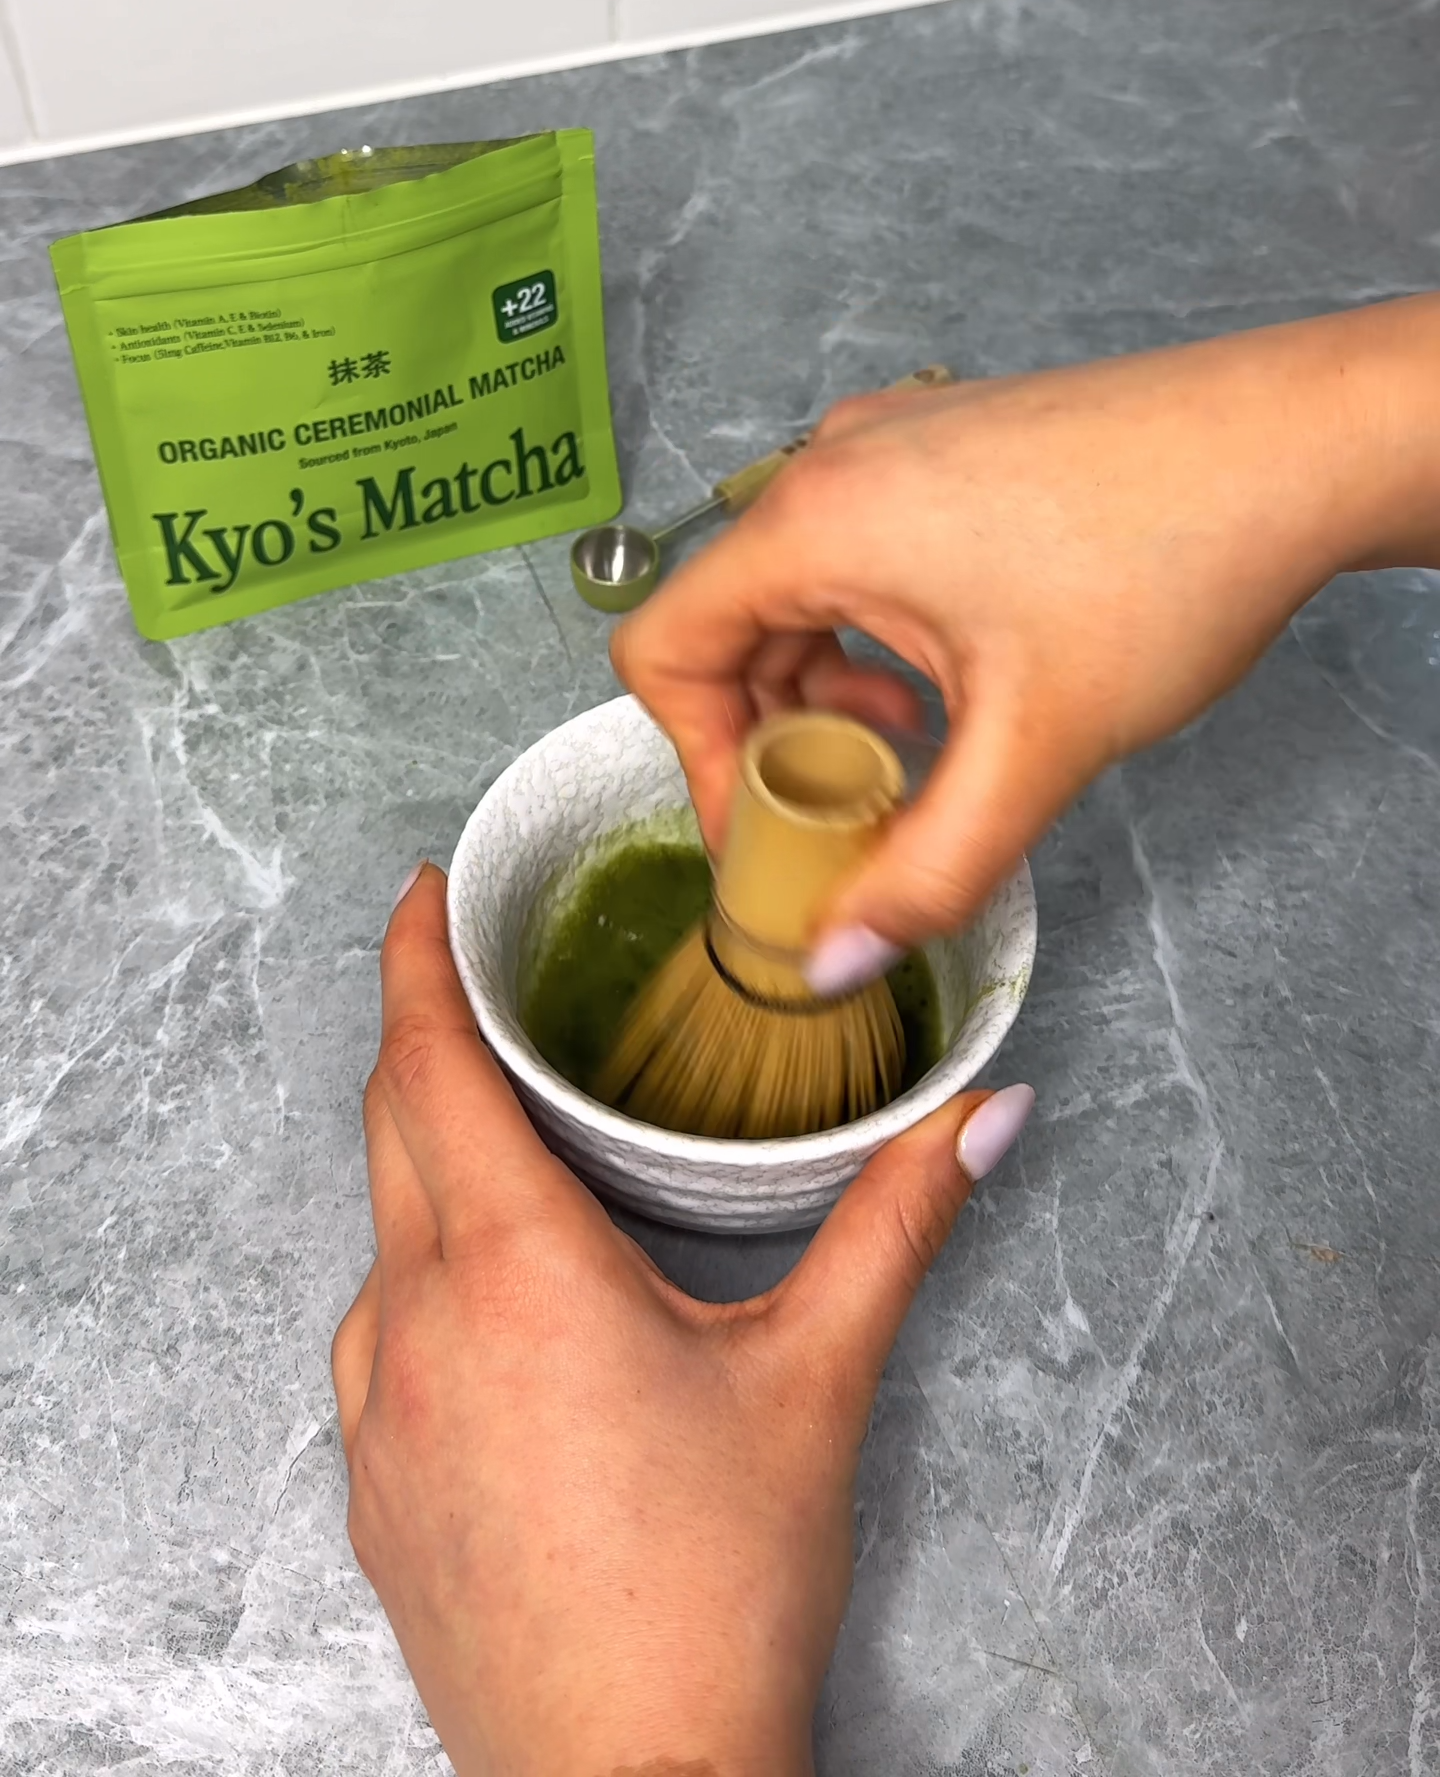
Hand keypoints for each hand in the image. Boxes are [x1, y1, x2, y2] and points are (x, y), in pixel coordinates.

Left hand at [332, 865, 1032, 1776]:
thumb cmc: (716, 1594)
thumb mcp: (819, 1382)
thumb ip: (898, 1223)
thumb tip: (983, 1113)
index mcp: (515, 1268)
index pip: (427, 1064)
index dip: (414, 960)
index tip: (423, 894)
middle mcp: (417, 1323)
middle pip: (391, 1128)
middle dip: (424, 1038)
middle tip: (474, 982)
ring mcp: (376, 1414)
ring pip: (382, 1233)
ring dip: (427, 1163)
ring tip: (508, 1140)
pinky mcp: (372, 1488)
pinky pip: (376, 1334)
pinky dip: (422, 1273)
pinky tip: (498, 1305)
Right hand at [613, 299, 1439, 984]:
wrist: (1295, 444)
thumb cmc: (1168, 558)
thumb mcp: (1034, 746)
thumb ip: (926, 869)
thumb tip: (836, 957)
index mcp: (817, 522)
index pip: (665, 651)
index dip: (695, 762)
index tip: (768, 834)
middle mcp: (833, 463)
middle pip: (731, 623)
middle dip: (780, 738)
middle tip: (851, 817)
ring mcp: (892, 441)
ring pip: (801, 590)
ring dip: (834, 690)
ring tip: (917, 751)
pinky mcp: (946, 442)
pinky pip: (860, 549)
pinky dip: (879, 631)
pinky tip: (958, 682)